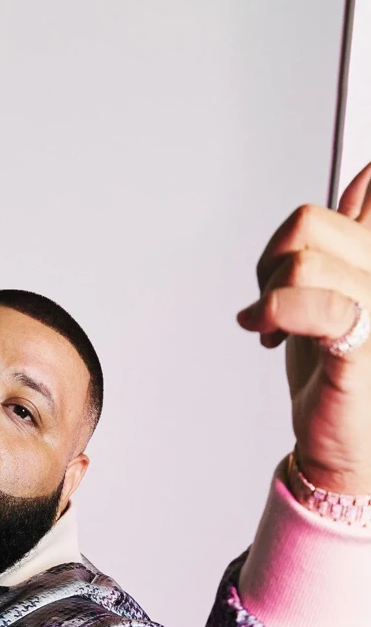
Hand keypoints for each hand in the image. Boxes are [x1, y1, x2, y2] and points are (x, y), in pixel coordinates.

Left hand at [237, 161, 370, 493]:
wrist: (345, 448)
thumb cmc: (342, 376)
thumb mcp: (340, 293)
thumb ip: (352, 239)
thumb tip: (368, 178)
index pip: (370, 186)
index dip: (311, 226)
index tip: (295, 276)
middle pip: (310, 222)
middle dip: (271, 263)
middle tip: (270, 304)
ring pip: (301, 259)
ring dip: (269, 295)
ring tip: (273, 326)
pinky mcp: (365, 339)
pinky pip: (308, 299)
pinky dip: (274, 315)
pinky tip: (265, 334)